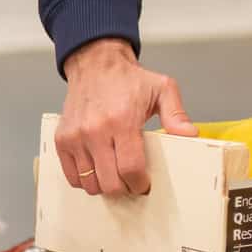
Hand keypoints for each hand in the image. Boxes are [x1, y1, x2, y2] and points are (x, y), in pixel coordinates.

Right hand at [56, 39, 195, 196]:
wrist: (95, 63)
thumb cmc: (127, 79)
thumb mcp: (162, 89)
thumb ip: (176, 114)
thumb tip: (189, 135)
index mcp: (122, 120)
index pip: (130, 168)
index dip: (140, 183)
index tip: (144, 183)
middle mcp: (95, 130)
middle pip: (110, 182)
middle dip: (125, 188)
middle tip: (132, 180)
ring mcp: (76, 137)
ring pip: (90, 184)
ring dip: (105, 185)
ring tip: (115, 173)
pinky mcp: (62, 140)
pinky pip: (72, 177)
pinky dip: (85, 179)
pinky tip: (99, 168)